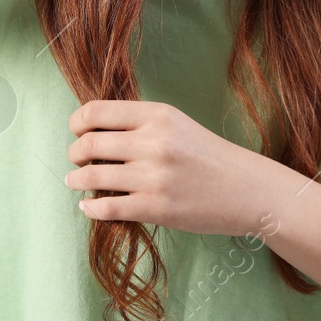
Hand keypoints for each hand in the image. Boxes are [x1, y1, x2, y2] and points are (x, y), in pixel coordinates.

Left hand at [64, 100, 272, 237]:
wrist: (246, 189)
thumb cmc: (209, 156)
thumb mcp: (177, 124)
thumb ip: (140, 123)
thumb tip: (93, 130)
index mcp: (157, 115)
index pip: (95, 112)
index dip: (77, 123)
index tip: (76, 132)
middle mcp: (153, 142)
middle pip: (88, 144)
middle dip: (74, 154)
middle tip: (75, 161)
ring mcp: (154, 176)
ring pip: (92, 176)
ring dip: (76, 181)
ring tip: (76, 183)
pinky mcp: (156, 208)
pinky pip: (106, 206)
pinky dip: (90, 207)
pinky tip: (89, 206)